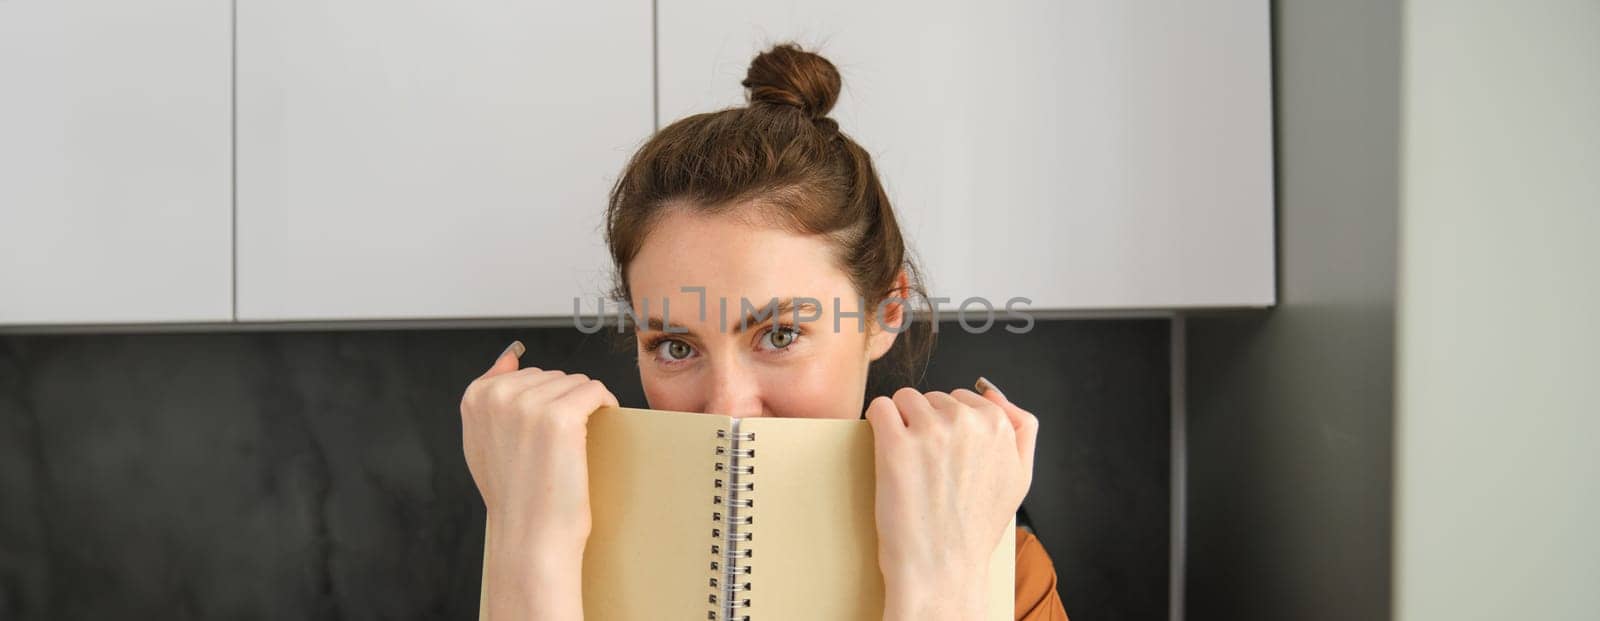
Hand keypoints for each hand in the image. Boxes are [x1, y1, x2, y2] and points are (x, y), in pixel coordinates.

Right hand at [460, 341, 617, 620]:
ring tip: (572, 448)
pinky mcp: (561, 416)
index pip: (525, 374)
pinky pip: (596, 391)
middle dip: (563, 405)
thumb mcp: (484, 442)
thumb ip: (490, 398)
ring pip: (576, 383)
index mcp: (475, 398)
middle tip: (558, 450)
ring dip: (585, 409)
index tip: (542, 437)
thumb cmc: (515, 497)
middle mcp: (497, 396)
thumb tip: (509, 356)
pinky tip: (600, 430)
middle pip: (553, 376)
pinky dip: (605, 407)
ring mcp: (528, 404)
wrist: (531, 537)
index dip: (542, 404)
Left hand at [864, 379, 1039, 620]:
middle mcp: (968, 423)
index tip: (946, 455)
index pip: (965, 398)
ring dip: (901, 423)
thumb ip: (1021, 430)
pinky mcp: (895, 444)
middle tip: (928, 467)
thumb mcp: (1019, 478)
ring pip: (906, 399)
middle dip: (927, 423)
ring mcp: (931, 431)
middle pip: (934, 398)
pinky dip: (878, 424)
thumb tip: (995, 393)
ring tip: (909, 464)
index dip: (950, 426)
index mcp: (999, 427)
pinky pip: (881, 408)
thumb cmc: (975, 529)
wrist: (942, 569)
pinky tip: (886, 451)